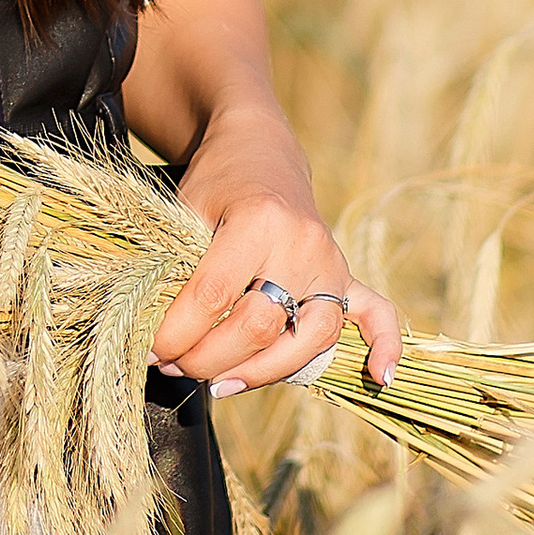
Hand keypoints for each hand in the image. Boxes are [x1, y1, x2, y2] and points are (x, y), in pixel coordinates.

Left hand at [149, 104, 399, 396]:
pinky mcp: (345, 274)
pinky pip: (377, 313)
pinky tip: (380, 378)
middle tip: (172, 366)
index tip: (150, 350)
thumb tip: (162, 339)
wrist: (257, 150)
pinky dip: (383, 346)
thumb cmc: (214, 182)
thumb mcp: (186, 212)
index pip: (214, 295)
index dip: (178, 332)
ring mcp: (330, 261)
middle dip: (208, 358)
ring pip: (310, 337)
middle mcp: (302, 244)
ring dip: (262, 372)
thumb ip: (179, 270)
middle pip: (260, 325)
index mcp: (259, 220)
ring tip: (220, 385)